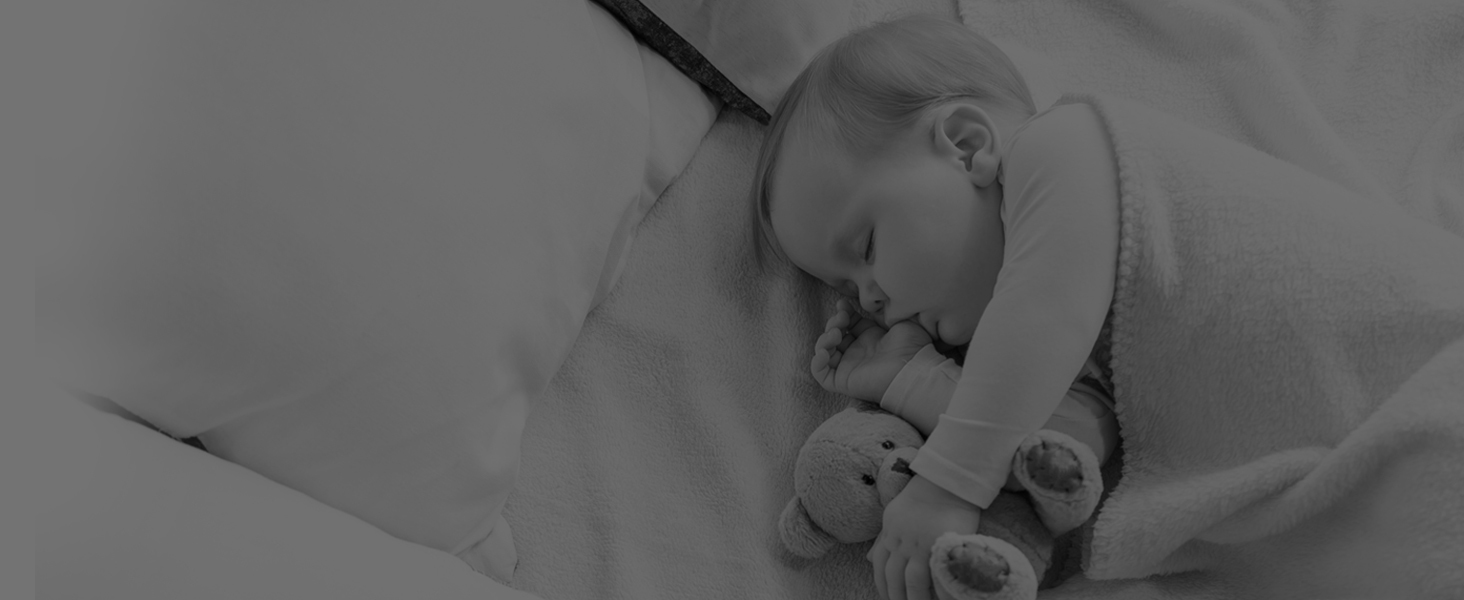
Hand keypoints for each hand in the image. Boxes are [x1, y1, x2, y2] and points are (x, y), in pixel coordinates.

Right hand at [812, 299, 932, 401]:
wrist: (914, 369)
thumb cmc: (913, 347)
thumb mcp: (899, 321)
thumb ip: (885, 310)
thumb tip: (873, 302)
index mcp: (871, 339)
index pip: (848, 324)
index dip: (843, 313)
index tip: (842, 304)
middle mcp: (859, 353)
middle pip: (834, 336)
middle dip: (832, 324)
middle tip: (842, 319)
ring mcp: (850, 368)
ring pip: (824, 352)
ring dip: (824, 340)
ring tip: (836, 333)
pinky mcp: (844, 381)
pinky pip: (821, 374)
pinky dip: (817, 361)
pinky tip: (826, 351)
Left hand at [868, 475, 982, 599]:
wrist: (946, 479)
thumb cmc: (925, 494)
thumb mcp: (895, 514)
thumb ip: (883, 538)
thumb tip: (868, 559)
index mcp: (889, 531)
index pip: (879, 564)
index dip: (881, 584)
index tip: (886, 597)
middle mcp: (900, 540)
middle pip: (892, 576)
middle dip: (894, 596)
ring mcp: (918, 544)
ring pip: (910, 580)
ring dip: (912, 599)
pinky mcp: (937, 544)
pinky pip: (932, 574)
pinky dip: (933, 590)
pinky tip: (937, 598)